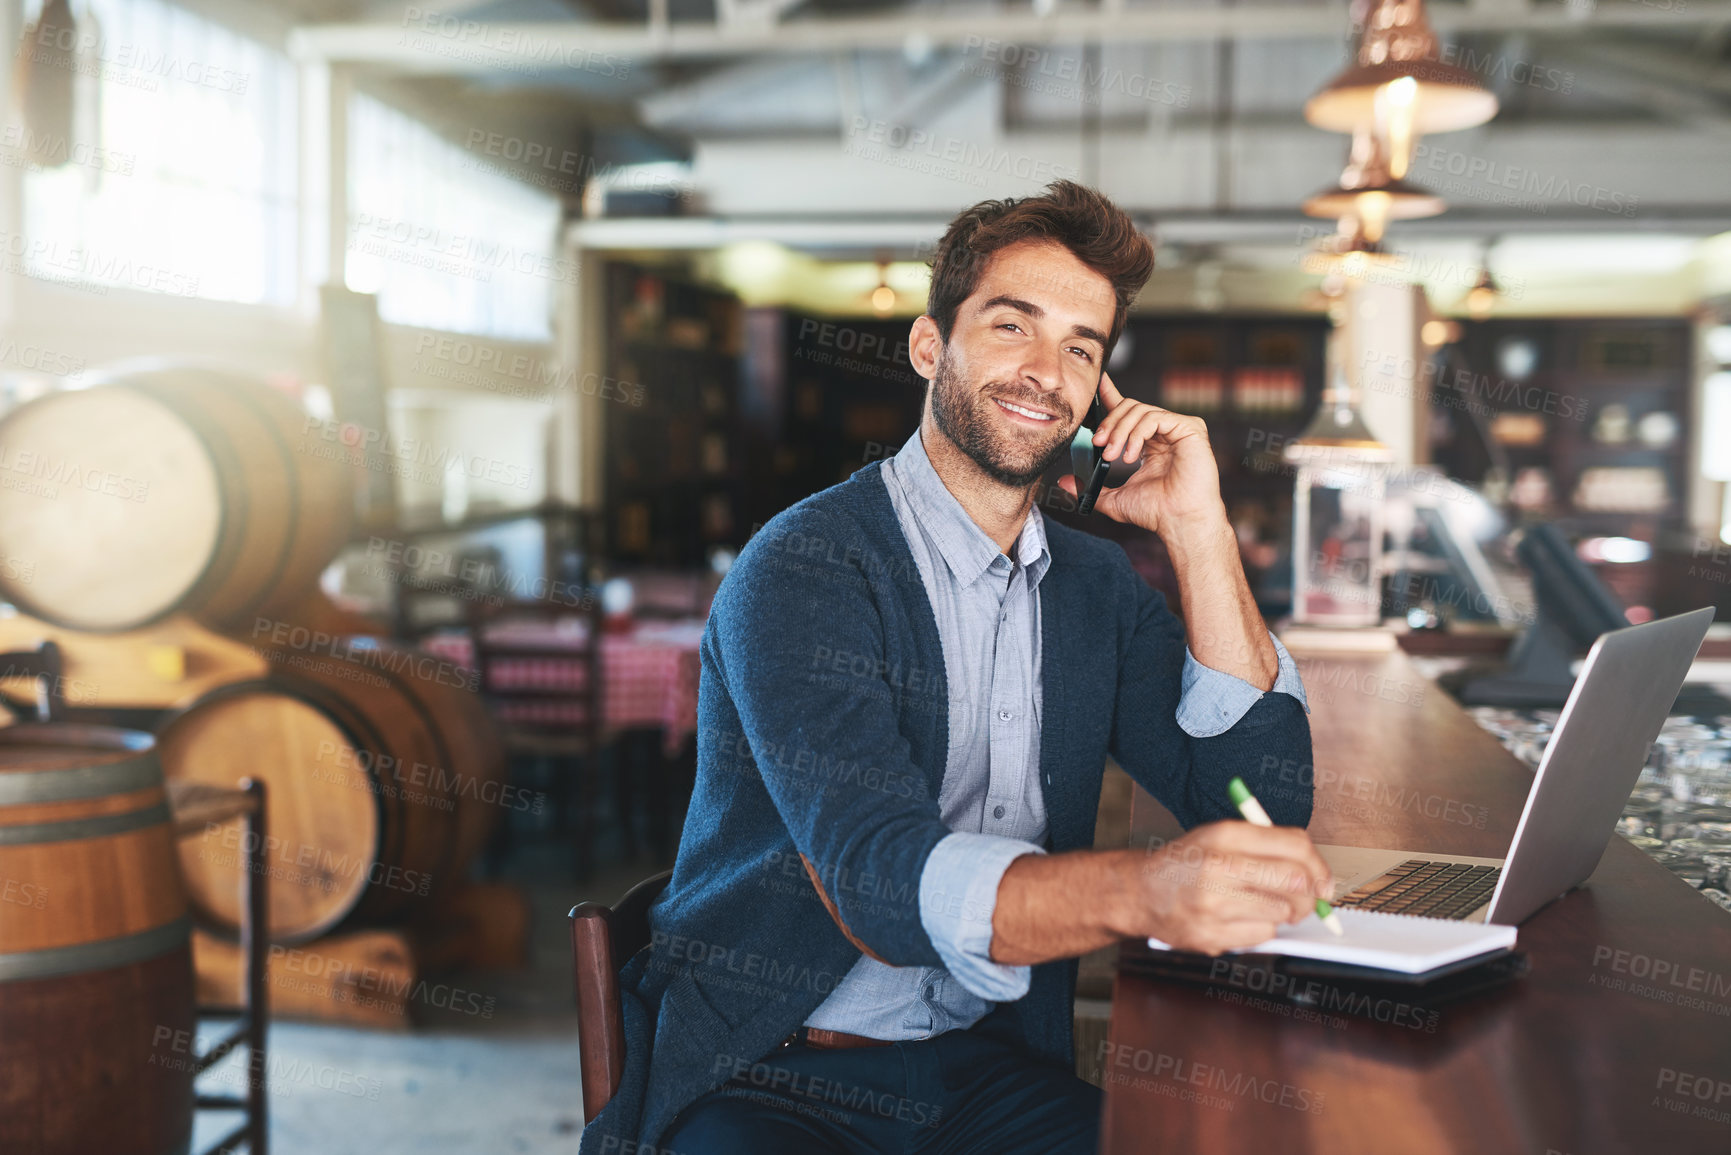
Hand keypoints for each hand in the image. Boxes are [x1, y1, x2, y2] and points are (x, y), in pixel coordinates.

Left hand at [1055, 373, 1224, 540]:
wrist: (1179, 522)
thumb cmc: (1155, 513)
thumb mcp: (1114, 499)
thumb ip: (1091, 488)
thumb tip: (1064, 483)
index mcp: (1150, 442)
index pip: (1128, 411)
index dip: (1110, 395)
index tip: (1095, 384)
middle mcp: (1165, 432)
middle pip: (1129, 407)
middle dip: (1109, 423)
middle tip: (1098, 443)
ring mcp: (1178, 428)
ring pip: (1139, 410)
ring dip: (1120, 431)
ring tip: (1113, 456)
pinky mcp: (1190, 428)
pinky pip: (1155, 417)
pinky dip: (1137, 434)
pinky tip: (1131, 456)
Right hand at [1113, 822, 1332, 955]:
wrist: (1140, 892)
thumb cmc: (1188, 863)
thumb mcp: (1221, 836)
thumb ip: (1267, 846)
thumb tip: (1318, 875)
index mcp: (1225, 835)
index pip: (1295, 846)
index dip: (1319, 865)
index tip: (1323, 880)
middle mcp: (1219, 867)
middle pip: (1297, 882)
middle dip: (1310, 895)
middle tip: (1305, 898)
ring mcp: (1214, 904)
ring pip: (1283, 913)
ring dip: (1282, 912)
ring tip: (1258, 904)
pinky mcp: (1211, 935)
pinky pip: (1262, 936)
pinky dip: (1260, 929)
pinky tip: (1238, 918)